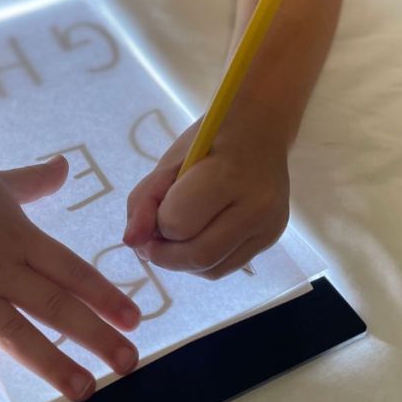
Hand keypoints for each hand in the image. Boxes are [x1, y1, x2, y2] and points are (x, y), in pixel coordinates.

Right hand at [0, 127, 140, 401]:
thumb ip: (34, 182)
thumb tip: (65, 166)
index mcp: (18, 237)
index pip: (71, 270)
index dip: (104, 295)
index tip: (134, 319)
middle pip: (53, 304)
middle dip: (94, 334)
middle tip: (129, 363)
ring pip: (13, 330)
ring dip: (50, 361)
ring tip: (84, 389)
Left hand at [122, 116, 289, 277]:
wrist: (260, 131)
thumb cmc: (209, 142)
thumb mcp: (169, 163)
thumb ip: (144, 201)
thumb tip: (131, 242)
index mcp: (227, 176)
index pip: (177, 223)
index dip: (157, 222)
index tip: (154, 210)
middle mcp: (256, 207)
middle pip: (197, 255)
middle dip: (163, 254)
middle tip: (151, 240)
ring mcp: (268, 227)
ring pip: (211, 270)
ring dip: (181, 262)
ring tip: (174, 236)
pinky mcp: (270, 239)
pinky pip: (225, 267)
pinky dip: (201, 262)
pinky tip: (195, 238)